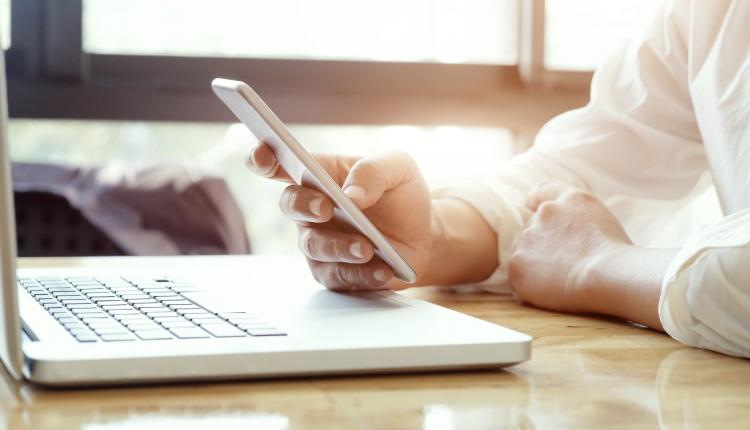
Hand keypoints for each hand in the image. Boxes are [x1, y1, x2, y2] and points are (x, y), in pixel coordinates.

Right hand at [245, 142, 431, 290]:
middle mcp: (312, 207)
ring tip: (368, 248)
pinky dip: (361, 274)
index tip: (262, 156)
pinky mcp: (333, 271)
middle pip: (290, 204)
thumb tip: (351, 194)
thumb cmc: (402, 196)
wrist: (424, 235)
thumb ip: (373, 171)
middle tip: (326, 208)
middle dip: (304, 205)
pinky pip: (337, 276)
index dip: (263, 158)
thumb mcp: (399, 169)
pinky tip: (383, 270)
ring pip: (314, 246)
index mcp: (320, 174)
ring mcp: (319, 241)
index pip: (281, 163)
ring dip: (339, 247)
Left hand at [509, 181, 632, 312]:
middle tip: (562, 264)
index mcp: (571, 199)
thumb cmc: (619, 257)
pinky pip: (519, 275)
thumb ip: (580, 218)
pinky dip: (530, 285)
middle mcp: (546, 212)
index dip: (536, 200)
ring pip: (525, 251)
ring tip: (561, 280)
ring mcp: (528, 236)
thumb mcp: (606, 222)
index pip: (545, 190)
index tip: (531, 207)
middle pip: (533, 226)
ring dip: (536, 264)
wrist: (608, 274)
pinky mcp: (517, 263)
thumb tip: (569, 232)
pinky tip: (550, 291)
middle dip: (542, 243)